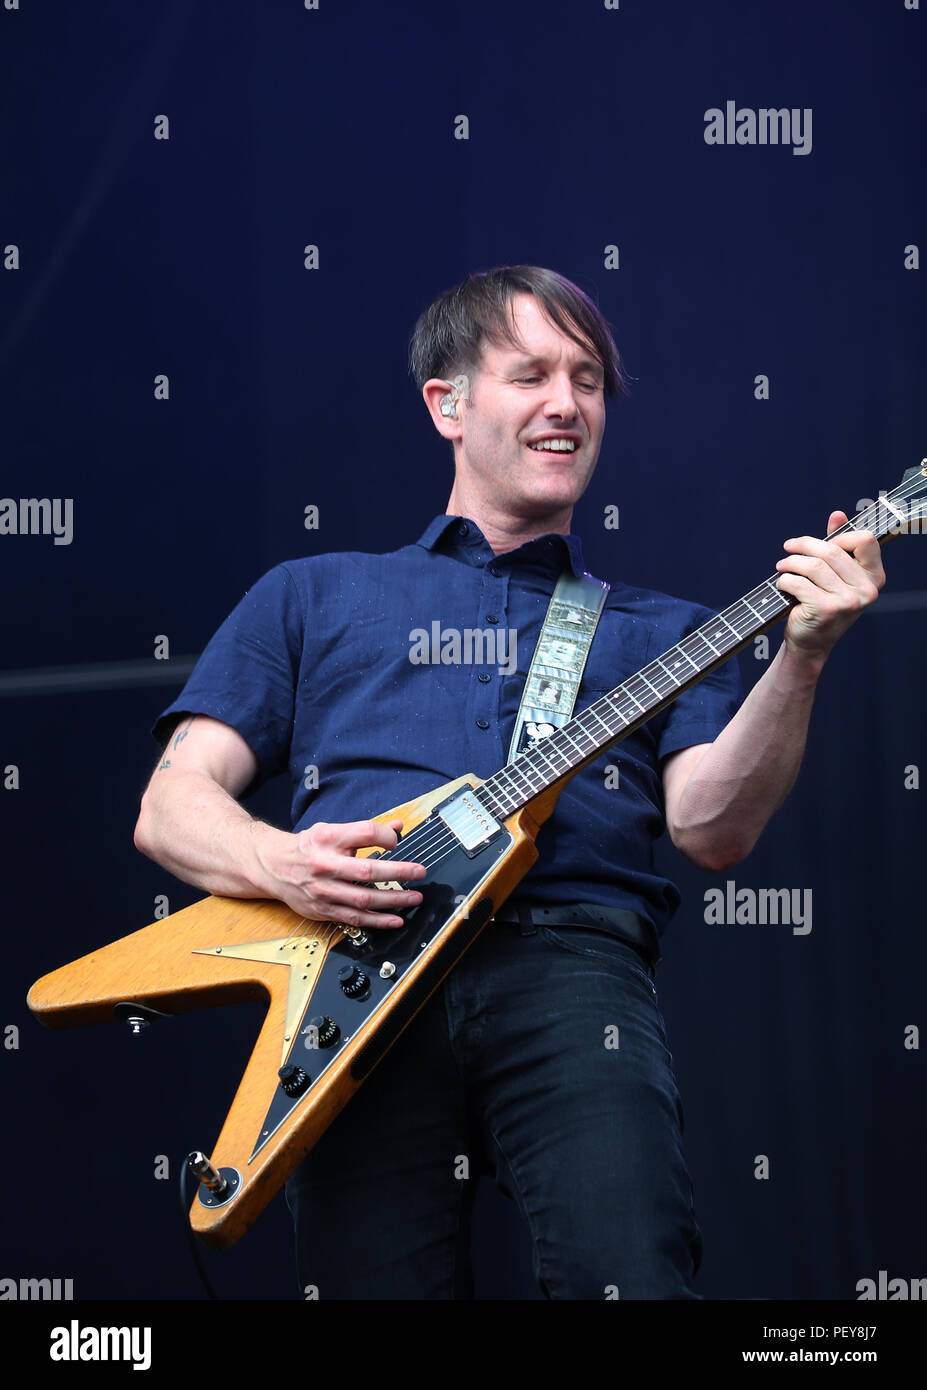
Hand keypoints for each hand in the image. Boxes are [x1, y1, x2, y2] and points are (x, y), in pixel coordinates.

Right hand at [253, 818, 425, 928]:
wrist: (272, 866)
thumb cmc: (308, 847)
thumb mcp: (333, 831)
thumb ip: (365, 831)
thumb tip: (398, 828)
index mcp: (328, 838)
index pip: (365, 833)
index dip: (386, 837)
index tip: (397, 841)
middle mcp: (325, 864)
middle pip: (367, 869)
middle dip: (398, 872)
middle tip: (419, 872)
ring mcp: (324, 890)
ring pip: (363, 898)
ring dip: (393, 900)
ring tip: (414, 898)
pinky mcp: (323, 909)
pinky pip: (354, 918)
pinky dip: (377, 921)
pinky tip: (395, 919)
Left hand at [774, 511, 884, 663]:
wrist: (811, 642)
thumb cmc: (823, 604)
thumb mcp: (836, 575)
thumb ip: (839, 545)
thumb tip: (838, 514)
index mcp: (875, 577)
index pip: (865, 540)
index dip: (839, 535)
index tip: (820, 542)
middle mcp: (867, 590)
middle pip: (832, 550)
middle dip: (804, 545)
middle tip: (788, 547)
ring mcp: (848, 601)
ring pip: (813, 565)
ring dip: (791, 562)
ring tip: (782, 566)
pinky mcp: (826, 609)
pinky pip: (798, 582)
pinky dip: (784, 580)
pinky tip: (782, 583)